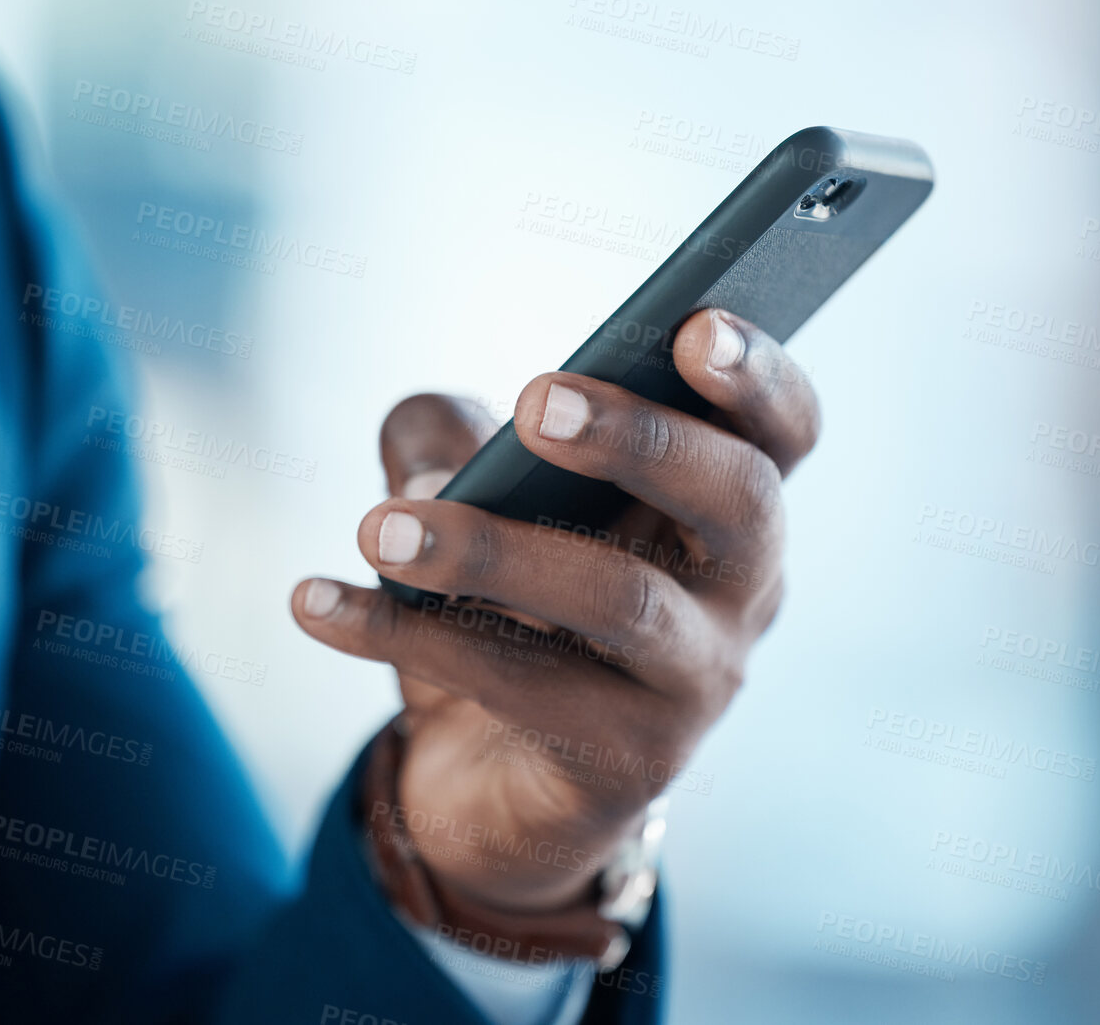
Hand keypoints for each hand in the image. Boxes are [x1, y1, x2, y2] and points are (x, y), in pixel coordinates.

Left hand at [292, 308, 819, 912]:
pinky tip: (315, 604)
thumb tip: (433, 468)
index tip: (693, 325)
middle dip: (641, 440)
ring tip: (379, 528)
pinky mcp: (631, 760)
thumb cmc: (510, 603)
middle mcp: (745, 591)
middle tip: (536, 404)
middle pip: (740, 500)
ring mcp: (698, 682)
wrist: (494, 774)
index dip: (758, 377)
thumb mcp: (480, 497)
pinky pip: (521, 687)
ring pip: (622, 602)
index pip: (784, 432)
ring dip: (492, 552)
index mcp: (724, 505)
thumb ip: (449, 436)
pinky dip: (404, 637)